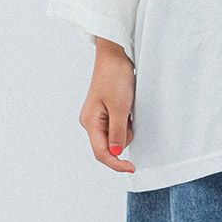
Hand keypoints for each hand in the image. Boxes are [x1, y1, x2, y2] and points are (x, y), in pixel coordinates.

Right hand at [79, 41, 136, 172]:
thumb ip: (118, 132)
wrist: (115, 53)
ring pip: (115, 134)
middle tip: (131, 120)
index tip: (132, 168)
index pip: (101, 153)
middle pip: (108, 145)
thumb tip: (116, 153)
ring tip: (130, 108)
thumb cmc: (115, 77)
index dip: (116, 163)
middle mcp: (91, 121)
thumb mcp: (119, 107)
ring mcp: (98, 115)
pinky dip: (126, 120)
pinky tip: (129, 107)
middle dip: (123, 139)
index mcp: (90, 122)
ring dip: (126, 128)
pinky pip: (117, 123)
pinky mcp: (106, 108)